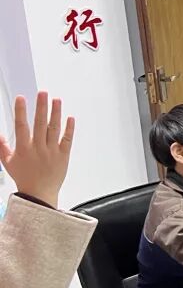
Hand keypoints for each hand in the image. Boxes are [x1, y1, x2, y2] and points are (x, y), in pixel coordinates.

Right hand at [0, 92, 73, 208]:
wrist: (39, 194)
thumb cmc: (24, 177)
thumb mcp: (7, 162)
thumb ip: (2, 147)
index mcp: (23, 149)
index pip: (21, 126)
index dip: (21, 111)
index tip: (21, 98)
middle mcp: (38, 148)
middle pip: (40, 124)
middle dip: (41, 107)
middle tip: (42, 93)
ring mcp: (52, 151)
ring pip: (54, 129)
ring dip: (56, 113)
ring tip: (56, 100)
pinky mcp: (63, 155)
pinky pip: (67, 140)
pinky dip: (69, 129)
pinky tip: (70, 117)